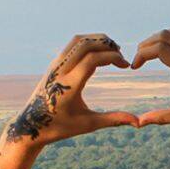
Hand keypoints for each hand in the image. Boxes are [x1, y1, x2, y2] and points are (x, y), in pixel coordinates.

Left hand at [5, 34, 137, 145]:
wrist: (31, 125)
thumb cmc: (60, 127)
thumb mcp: (88, 124)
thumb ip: (113, 120)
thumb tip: (138, 122)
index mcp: (69, 86)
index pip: (92, 59)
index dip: (113, 58)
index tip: (126, 66)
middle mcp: (60, 71)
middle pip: (86, 44)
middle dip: (107, 45)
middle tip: (121, 56)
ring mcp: (55, 65)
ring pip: (78, 40)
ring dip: (97, 41)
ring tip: (112, 52)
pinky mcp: (53, 64)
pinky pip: (72, 45)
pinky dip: (88, 44)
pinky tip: (99, 55)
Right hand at [130, 28, 169, 125]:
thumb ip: (162, 117)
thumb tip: (139, 123)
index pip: (159, 48)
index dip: (141, 54)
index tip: (134, 67)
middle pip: (163, 35)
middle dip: (146, 44)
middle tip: (138, 59)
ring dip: (159, 39)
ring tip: (150, 55)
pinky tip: (167, 54)